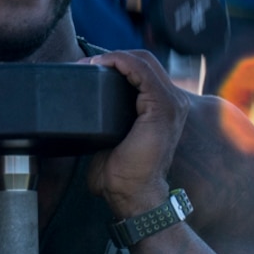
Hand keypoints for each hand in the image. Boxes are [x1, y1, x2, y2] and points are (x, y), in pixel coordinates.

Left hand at [86, 50, 188, 216]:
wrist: (134, 196)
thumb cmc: (123, 175)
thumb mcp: (113, 139)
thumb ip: (107, 122)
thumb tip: (80, 111)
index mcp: (164, 107)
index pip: (144, 70)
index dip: (117, 62)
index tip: (87, 69)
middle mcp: (174, 101)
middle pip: (144, 60)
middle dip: (113, 57)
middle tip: (85, 66)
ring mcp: (171, 103)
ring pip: (143, 61)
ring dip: (113, 57)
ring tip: (88, 66)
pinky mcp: (162, 107)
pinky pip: (141, 71)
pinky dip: (120, 62)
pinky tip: (101, 65)